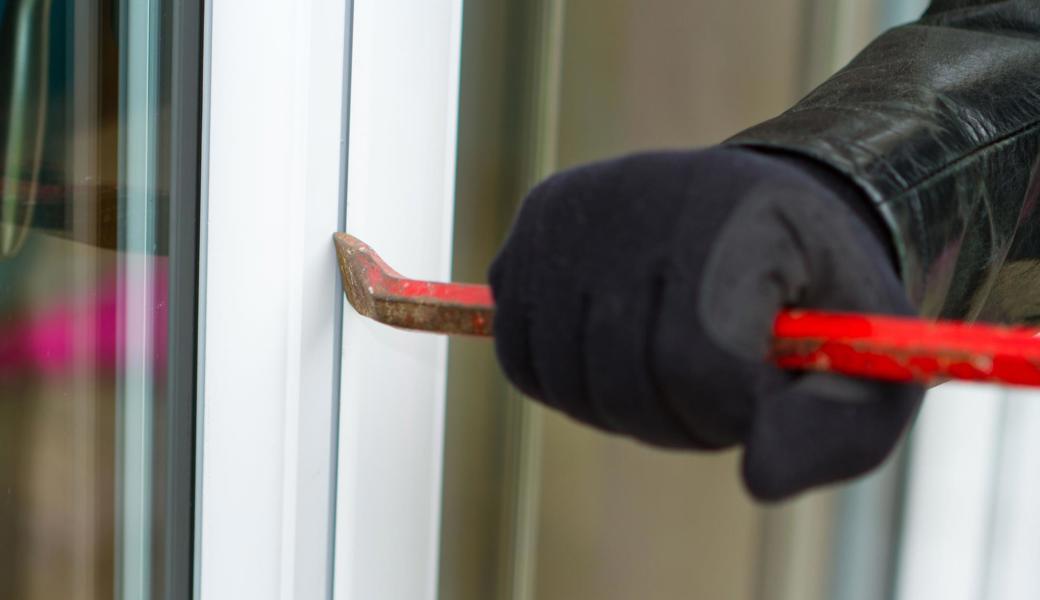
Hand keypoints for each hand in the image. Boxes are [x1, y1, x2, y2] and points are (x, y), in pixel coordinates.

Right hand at [489, 147, 923, 500]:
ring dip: (620, 407)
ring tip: (672, 369)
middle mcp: (643, 194)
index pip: (697, 360)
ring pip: (565, 375)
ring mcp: (577, 209)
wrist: (769, 216)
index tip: (757, 389)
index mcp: (741, 218)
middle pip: (623, 376)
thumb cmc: (822, 303)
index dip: (726, 411)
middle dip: (677, 416)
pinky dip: (568, 383)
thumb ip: (834, 435)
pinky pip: (521, 354)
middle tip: (718, 385)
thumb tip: (756, 480)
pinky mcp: (535, 226)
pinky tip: (617, 355)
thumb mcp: (872, 373)